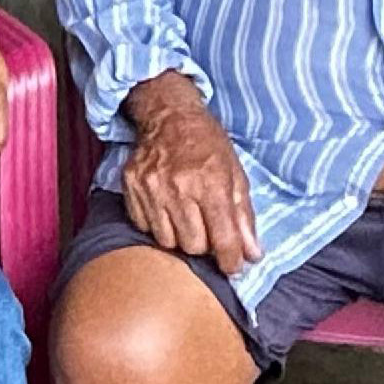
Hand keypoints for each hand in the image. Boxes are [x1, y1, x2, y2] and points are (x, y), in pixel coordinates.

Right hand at [120, 72, 260, 275]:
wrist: (170, 116)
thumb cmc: (207, 144)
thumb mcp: (236, 175)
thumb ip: (244, 217)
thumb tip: (253, 254)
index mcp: (211, 182)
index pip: (222, 238)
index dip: (231, 260)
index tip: (233, 267)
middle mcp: (179, 187)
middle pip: (193, 246)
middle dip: (205, 245)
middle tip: (208, 230)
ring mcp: (151, 188)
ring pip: (167, 240)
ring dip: (180, 237)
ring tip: (187, 219)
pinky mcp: (131, 187)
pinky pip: (144, 226)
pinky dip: (158, 225)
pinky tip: (166, 209)